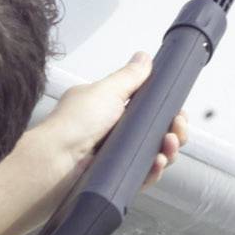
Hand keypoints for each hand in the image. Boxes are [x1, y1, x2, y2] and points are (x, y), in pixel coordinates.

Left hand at [42, 54, 188, 195]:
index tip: (178, 112)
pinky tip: (157, 163)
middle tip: (176, 130)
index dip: (168, 112)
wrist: (56, 161)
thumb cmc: (73, 124)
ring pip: (153, 155)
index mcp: (112, 110)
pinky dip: (154, 171)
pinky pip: (143, 176)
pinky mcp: (116, 177)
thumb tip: (144, 58)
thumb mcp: (106, 91)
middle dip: (174, 132)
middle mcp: (115, 133)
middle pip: (156, 134)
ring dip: (168, 151)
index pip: (149, 110)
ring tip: (167, 146)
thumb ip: (129, 76)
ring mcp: (116, 156)